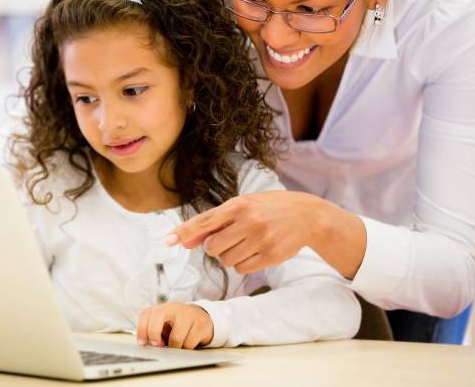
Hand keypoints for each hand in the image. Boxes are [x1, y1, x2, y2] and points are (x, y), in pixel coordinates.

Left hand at [136, 302, 213, 348]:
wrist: (201, 318)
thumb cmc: (178, 324)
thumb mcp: (164, 325)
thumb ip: (154, 332)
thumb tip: (148, 344)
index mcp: (162, 308)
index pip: (146, 314)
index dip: (141, 329)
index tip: (142, 343)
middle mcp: (174, 308)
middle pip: (157, 315)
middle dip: (154, 333)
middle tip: (157, 345)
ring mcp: (188, 314)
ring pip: (176, 338)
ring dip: (174, 348)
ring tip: (177, 344)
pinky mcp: (200, 324)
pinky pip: (189, 344)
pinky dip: (186, 349)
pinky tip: (188, 343)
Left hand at [165, 191, 321, 273]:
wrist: (307, 215)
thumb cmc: (268, 208)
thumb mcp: (242, 206)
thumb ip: (214, 223)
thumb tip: (186, 242)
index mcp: (239, 205)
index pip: (205, 221)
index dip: (184, 232)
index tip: (168, 241)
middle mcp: (249, 222)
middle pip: (212, 247)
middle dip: (214, 247)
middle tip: (229, 239)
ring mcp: (261, 240)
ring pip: (226, 261)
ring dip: (229, 256)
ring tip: (246, 242)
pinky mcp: (271, 256)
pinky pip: (242, 269)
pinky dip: (243, 264)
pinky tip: (255, 251)